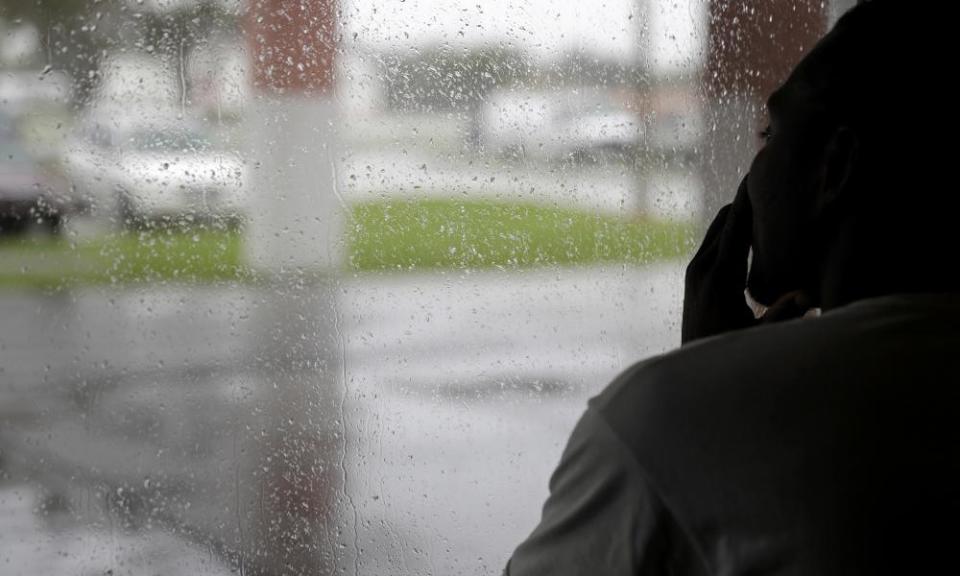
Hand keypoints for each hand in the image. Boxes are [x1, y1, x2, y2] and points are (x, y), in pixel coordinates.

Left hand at [682, 176, 810, 343]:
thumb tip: (806, 295)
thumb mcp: (758, 336)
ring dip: (738, 213)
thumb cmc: (730, 353)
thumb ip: (782, 315)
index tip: (757, 174)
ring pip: (718, 230)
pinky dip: (730, 229)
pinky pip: (714, 242)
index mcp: (719, 277)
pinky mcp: (693, 277)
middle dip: (744, 200)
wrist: (693, 373)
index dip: (747, 201)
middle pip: (725, 221)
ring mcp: (695, 271)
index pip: (736, 228)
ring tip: (760, 194)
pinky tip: (749, 225)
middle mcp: (702, 268)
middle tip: (766, 174)